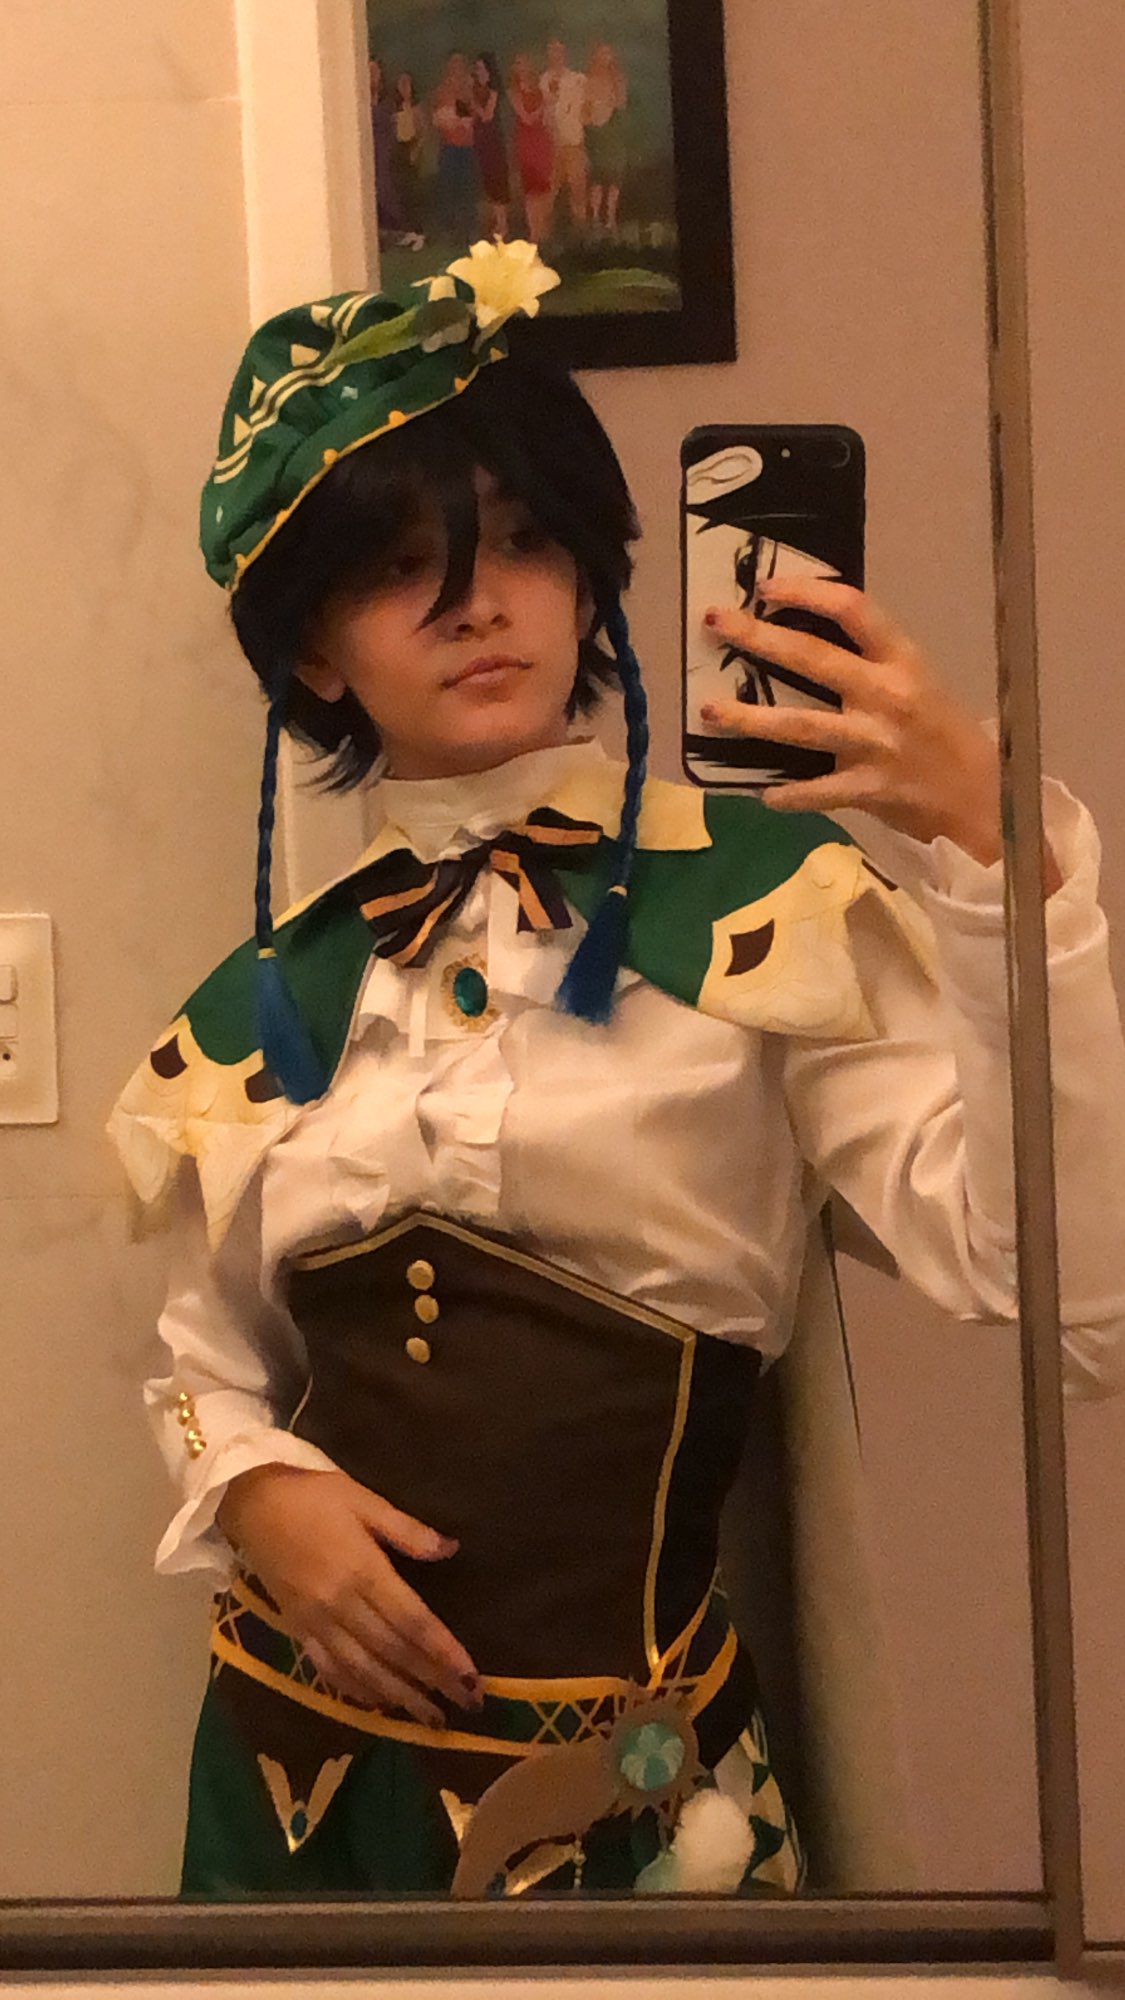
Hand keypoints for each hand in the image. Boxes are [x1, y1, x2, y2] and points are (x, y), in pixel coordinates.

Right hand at [217, 1465, 480, 1726]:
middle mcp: (340, 1604)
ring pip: (362, 1669)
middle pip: (393, 1651)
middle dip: (432, 1681)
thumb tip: (451, 1549)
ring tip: (429, 1718)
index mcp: (362, 1570)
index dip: (443, 1651)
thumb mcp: (364, 1499)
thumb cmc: (313, 1496)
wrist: (251, 1504)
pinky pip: (327, 1668)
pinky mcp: (296, 1629)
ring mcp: (315, 1621)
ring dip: (398, 1696)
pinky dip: (353, 1690)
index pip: (412, 1620)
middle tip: (467, 1704)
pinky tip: (375, 1704)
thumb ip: (407, 1529)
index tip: (472, 1676)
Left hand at [701, 578, 1005, 865]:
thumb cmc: (943, 733)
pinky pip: (817, 791)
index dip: (806, 593)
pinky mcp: (869, 789)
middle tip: (716, 622)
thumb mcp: (918, 681)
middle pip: (814, 659)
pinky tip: (760, 792)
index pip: (853, 609)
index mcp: (902, 660)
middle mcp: (887, 695)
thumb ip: (870, 661)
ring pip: (801, 725)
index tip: (765, 588)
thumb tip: (802, 637)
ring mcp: (875, 744)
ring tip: (710, 709)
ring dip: (750, 717)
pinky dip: (787, 794)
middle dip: (759, 638)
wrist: (982, 798)